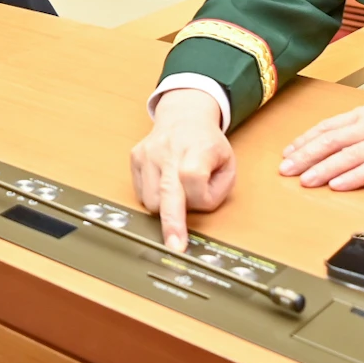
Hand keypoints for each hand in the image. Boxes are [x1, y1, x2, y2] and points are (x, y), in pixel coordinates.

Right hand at [130, 89, 234, 251]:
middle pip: (166, 191)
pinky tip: (165, 185)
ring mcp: (148, 154)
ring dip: (166, 207)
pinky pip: (142, 193)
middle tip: (175, 246)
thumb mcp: (228, 162)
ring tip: (179, 193)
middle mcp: (168, 149)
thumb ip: (219, 189)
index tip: (207, 200)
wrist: (183, 116)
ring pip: (151, 200)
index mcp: (196, 147)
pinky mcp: (135, 158)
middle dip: (171, 222)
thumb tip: (198, 209)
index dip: (203, 195)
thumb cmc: (208, 143)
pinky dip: (155, 197)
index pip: (194, 178)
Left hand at [279, 105, 363, 190]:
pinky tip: (337, 186)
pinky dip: (352, 177)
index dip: (304, 141)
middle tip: (285, 170)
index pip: (327, 127)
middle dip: (305, 156)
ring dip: (322, 169)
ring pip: (346, 155)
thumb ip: (362, 131)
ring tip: (305, 181)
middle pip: (330, 140)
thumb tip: (335, 143)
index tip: (287, 154)